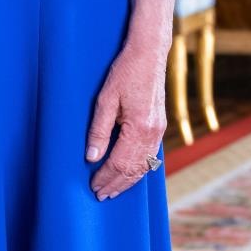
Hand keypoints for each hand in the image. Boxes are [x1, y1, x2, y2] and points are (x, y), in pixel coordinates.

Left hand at [86, 0, 174, 199]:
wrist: (149, 54)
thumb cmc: (125, 72)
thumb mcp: (105, 100)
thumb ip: (99, 131)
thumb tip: (91, 157)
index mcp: (139, 128)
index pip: (119, 163)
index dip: (105, 178)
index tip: (93, 187)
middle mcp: (153, 133)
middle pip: (133, 170)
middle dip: (116, 185)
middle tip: (100, 196)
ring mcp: (159, 130)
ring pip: (144, 166)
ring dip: (128, 181)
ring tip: (113, 190)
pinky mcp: (160, 126)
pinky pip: (151, 156)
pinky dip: (139, 169)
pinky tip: (129, 173)